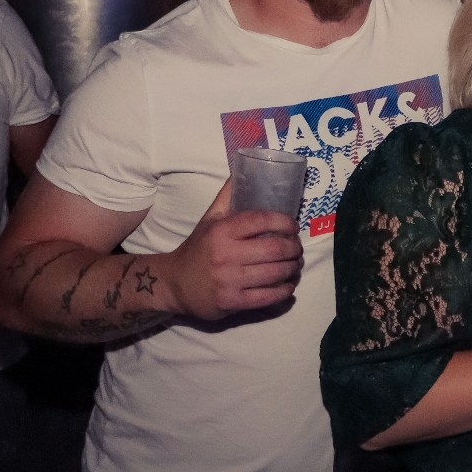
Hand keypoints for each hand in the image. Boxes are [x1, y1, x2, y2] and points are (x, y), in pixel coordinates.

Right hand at [156, 180, 302, 319]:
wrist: (174, 283)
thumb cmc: (198, 248)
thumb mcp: (209, 219)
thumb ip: (227, 196)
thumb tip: (241, 168)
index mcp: (222, 231)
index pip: (262, 220)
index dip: (285, 222)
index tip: (293, 226)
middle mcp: (225, 255)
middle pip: (275, 249)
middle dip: (294, 248)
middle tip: (297, 248)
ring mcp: (230, 280)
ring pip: (276, 273)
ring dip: (293, 269)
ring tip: (295, 265)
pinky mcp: (232, 302)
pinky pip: (269, 297)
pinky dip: (285, 291)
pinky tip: (288, 285)